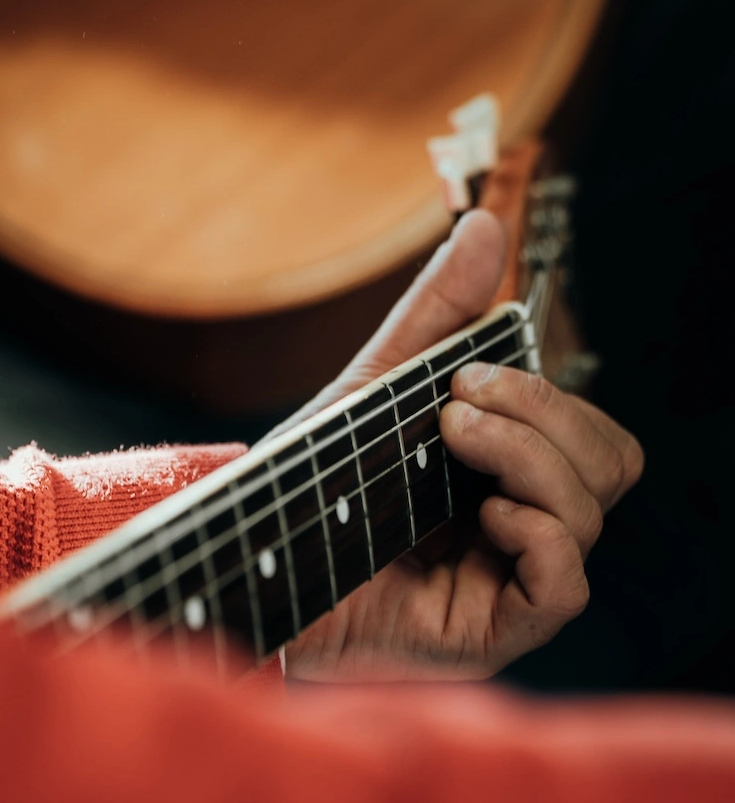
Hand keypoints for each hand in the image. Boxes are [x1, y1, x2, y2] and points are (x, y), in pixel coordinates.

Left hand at [270, 211, 643, 682]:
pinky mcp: (487, 630)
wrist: (247, 558)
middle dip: (544, 418)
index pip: (588, 432)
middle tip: (457, 410)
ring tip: (453, 445)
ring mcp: (506, 580)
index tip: (466, 377)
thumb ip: (436, 315)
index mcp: (501, 473)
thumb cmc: (308, 482)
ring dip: (532, 461)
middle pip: (608, 464)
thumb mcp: (374, 388)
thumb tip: (485, 224)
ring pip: (590, 513)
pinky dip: (540, 535)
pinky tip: (484, 517)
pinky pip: (565, 588)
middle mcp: (516, 524)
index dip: (547, 396)